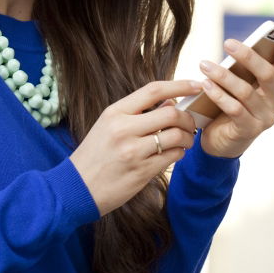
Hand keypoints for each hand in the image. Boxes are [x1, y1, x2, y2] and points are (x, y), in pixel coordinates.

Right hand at [69, 80, 201, 215]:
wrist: (76, 188)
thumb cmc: (94, 154)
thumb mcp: (108, 125)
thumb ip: (138, 113)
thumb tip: (171, 102)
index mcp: (115, 112)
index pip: (153, 90)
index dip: (180, 85)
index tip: (197, 85)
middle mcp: (124, 129)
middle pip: (171, 114)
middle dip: (188, 118)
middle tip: (190, 124)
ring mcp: (133, 152)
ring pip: (176, 137)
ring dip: (188, 138)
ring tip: (185, 141)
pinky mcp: (141, 172)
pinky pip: (173, 157)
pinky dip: (180, 153)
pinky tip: (175, 154)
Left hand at [198, 17, 273, 159]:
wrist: (222, 141)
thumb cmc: (231, 103)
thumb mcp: (240, 82)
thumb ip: (243, 67)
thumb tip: (234, 46)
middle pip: (268, 73)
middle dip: (248, 56)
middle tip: (227, 43)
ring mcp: (266, 117)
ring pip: (247, 91)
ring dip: (223, 76)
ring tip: (204, 64)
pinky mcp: (250, 130)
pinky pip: (234, 109)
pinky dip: (218, 95)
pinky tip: (205, 85)